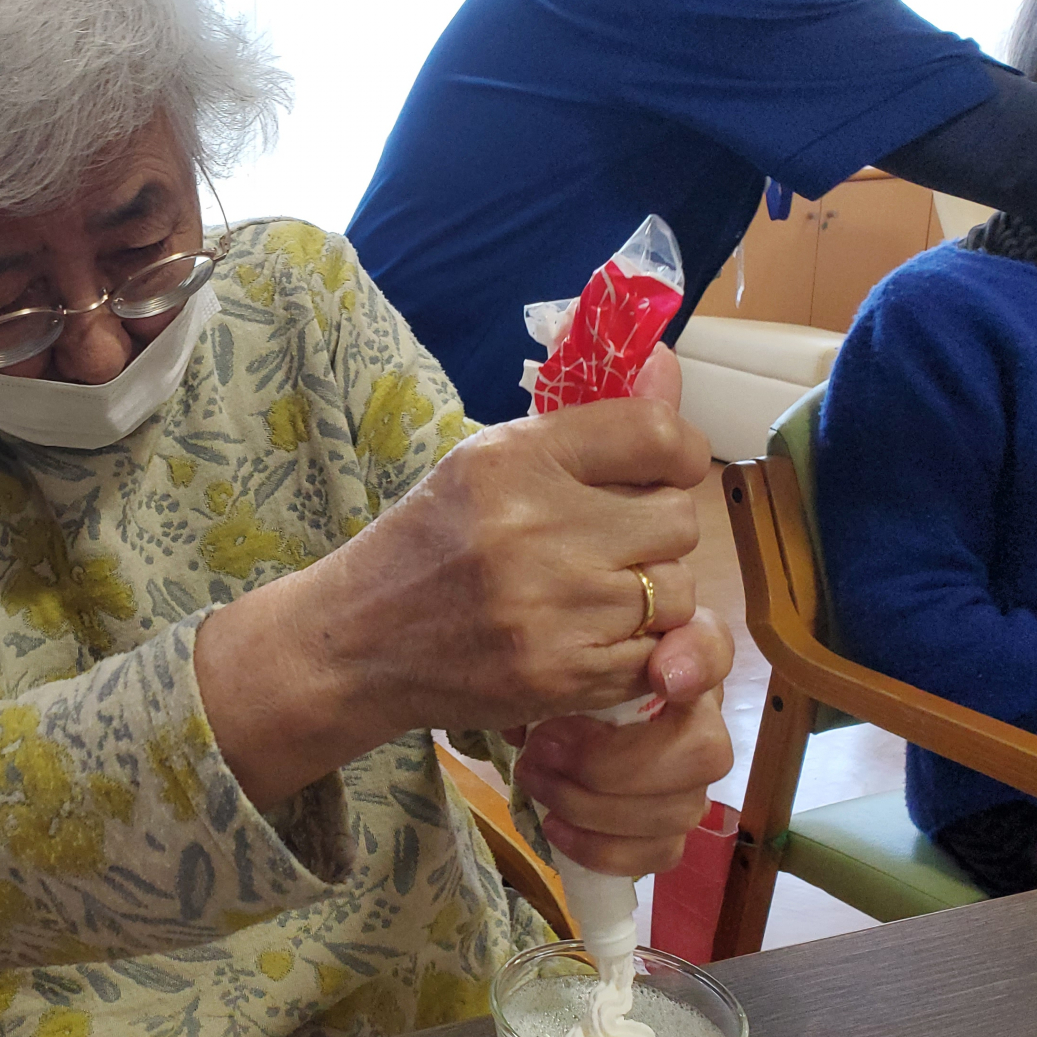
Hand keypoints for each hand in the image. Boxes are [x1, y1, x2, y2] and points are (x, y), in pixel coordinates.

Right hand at [316, 392, 708, 733]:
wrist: (357, 640)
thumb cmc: (430, 542)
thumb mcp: (491, 462)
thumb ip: (589, 421)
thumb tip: (667, 361)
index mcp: (515, 460)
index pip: (656, 433)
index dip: (678, 453)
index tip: (662, 471)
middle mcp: (537, 527)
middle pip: (679, 519)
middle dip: (652, 534)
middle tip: (603, 547)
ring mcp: (553, 608)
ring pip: (677, 592)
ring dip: (647, 598)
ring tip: (588, 599)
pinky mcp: (562, 676)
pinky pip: (659, 656)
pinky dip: (637, 653)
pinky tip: (587, 640)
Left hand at [513, 606, 734, 874]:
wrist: (543, 724)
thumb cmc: (550, 674)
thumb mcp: (544, 657)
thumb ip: (557, 667)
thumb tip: (533, 723)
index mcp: (672, 658)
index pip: (714, 647)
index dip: (697, 663)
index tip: (659, 677)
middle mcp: (698, 716)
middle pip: (706, 751)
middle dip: (615, 761)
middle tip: (541, 746)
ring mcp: (691, 778)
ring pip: (680, 809)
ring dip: (593, 806)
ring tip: (533, 779)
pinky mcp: (670, 828)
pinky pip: (661, 852)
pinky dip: (603, 848)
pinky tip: (556, 828)